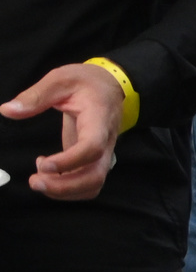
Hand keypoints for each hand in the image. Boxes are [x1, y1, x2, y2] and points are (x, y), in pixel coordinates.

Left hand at [3, 62, 125, 199]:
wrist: (110, 86)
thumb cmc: (87, 82)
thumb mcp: (60, 79)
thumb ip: (35, 96)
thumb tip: (7, 110)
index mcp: (99, 120)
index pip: (92, 147)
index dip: (70, 161)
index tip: (44, 163)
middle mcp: (106, 142)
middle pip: (95, 176)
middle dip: (65, 187)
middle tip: (34, 181)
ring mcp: (102, 154)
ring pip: (92, 185)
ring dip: (64, 191)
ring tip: (37, 178)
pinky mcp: (94, 160)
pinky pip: (86, 183)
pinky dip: (66, 188)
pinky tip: (47, 171)